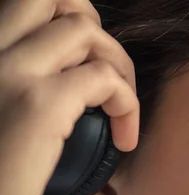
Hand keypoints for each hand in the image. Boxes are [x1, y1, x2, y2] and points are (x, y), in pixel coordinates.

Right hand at [0, 0, 138, 194]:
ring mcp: (10, 73)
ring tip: (121, 108)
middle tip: (104, 74)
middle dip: (92, 27)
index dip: (62, 20)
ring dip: (118, 65)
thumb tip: (75, 99)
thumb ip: (21, 96)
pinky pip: (105, 78)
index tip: (81, 63)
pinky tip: (125, 139)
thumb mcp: (4, 125)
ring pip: (84, 29)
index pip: (22, 3)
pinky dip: (128, 103)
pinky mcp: (39, 106)